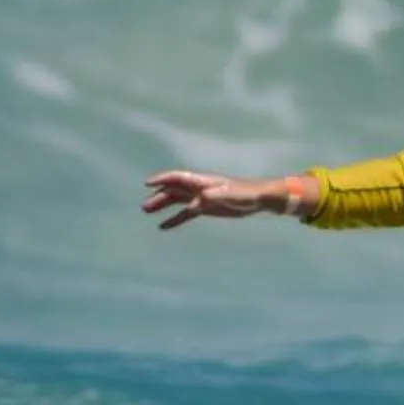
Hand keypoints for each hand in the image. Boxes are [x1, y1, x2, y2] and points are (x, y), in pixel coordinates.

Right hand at [141, 170, 296, 229]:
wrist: (258, 199)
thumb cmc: (245, 193)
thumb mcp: (228, 196)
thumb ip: (211, 198)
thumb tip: (195, 203)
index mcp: (202, 181)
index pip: (178, 178)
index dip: (163, 180)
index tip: (148, 184)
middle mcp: (199, 188)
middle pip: (174, 190)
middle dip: (158, 197)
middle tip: (144, 207)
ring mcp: (201, 198)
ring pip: (177, 201)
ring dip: (162, 206)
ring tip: (147, 212)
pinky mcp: (206, 209)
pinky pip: (186, 214)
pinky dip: (175, 219)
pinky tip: (164, 226)